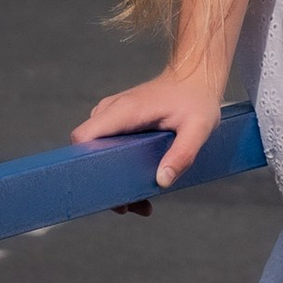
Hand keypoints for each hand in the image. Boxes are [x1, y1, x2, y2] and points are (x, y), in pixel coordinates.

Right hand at [73, 69, 223, 188]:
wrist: (195, 76)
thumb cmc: (197, 98)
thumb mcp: (198, 128)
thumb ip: (182, 155)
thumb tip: (162, 182)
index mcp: (125, 110)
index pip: (84, 137)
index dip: (84, 163)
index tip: (102, 188)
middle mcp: (112, 110)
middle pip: (89, 151)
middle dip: (104, 182)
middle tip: (129, 206)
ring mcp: (113, 115)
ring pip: (98, 151)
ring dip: (113, 178)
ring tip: (140, 202)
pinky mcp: (119, 121)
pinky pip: (108, 146)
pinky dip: (119, 168)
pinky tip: (141, 186)